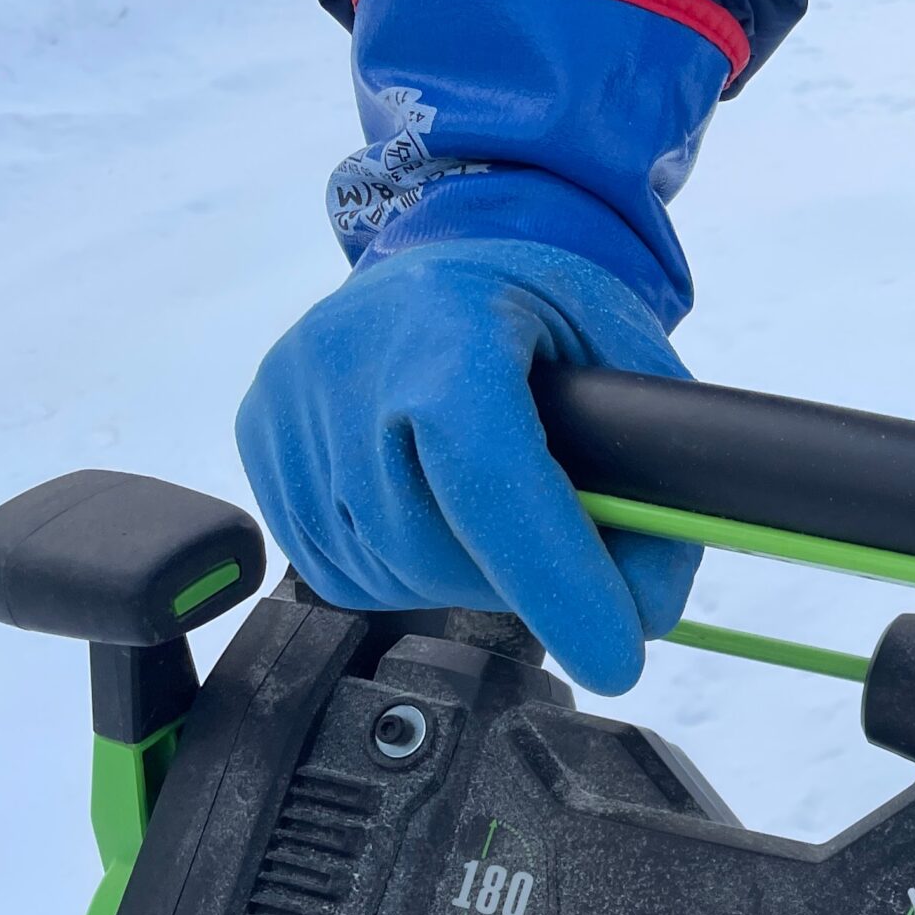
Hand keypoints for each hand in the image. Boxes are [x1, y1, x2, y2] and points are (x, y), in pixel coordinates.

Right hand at [237, 239, 699, 693]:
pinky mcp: (258, 439)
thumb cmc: (541, 307)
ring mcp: (289, 402)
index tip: (616, 657)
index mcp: (448, 324)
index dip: (554, 576)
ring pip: (382, 571)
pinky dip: (402, 573)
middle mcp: (347, 359)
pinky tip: (438, 518)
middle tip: (566, 564)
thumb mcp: (626, 355)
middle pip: (432, 544)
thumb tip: (649, 608)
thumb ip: (657, 475)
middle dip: (517, 583)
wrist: (441, 257)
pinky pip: (333, 567)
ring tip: (499, 522)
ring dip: (460, 581)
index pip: (490, 474)